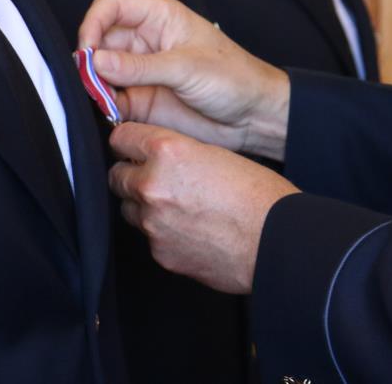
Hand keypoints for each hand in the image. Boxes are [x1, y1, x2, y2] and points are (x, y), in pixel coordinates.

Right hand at [79, 0, 290, 159]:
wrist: (254, 116)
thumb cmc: (234, 77)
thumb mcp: (187, 68)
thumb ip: (141, 67)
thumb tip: (96, 62)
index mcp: (159, 17)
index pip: (111, 7)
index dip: (93, 23)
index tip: (87, 49)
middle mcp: (144, 41)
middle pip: (100, 40)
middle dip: (89, 59)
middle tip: (89, 81)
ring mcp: (141, 71)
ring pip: (100, 72)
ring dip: (93, 85)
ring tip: (100, 100)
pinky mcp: (140, 100)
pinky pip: (110, 99)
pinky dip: (102, 106)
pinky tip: (109, 113)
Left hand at [107, 121, 296, 293]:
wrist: (274, 241)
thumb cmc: (257, 194)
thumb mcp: (214, 153)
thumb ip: (177, 153)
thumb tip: (155, 156)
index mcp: (167, 152)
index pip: (121, 137)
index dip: (128, 140)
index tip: (132, 145)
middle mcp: (152, 185)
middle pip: (117, 175)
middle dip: (132, 174)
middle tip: (155, 176)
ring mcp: (152, 223)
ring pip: (129, 208)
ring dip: (144, 204)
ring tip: (177, 205)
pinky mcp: (159, 252)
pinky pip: (149, 236)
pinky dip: (162, 231)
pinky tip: (189, 229)